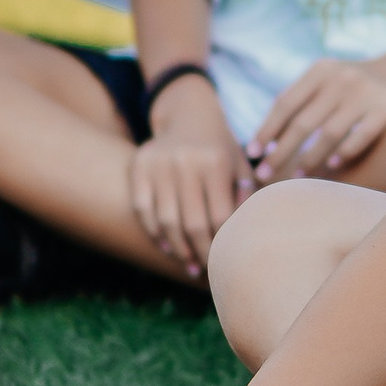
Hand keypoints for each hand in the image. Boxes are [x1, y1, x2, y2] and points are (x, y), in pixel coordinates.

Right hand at [129, 76, 250, 275]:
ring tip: (188, 263)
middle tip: (207, 269)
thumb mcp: (242, 167)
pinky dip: (153, 231)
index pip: (219, 216)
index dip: (222, 243)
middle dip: (200, 251)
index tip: (227, 260)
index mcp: (216, 162)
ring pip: (165, 220)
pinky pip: (142, 208)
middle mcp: (185, 160)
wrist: (190, 116)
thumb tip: (246, 238)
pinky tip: (166, 246)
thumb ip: (246, 199)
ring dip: (177, 247)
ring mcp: (158, 163)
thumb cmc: (223, 151)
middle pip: (191, 222)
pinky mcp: (139, 164)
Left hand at [248, 58, 385, 182]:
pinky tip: (334, 166)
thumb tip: (266, 139)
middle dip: (281, 152)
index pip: (286, 103)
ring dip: (311, 158)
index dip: (267, 129)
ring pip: (330, 133)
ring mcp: (366, 92)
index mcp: (321, 70)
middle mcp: (341, 78)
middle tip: (265, 175)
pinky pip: (362, 136)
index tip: (253, 153)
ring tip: (298, 177)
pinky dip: (346, 152)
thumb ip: (302, 99)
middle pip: (303, 122)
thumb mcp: (330, 78)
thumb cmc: (358, 84)